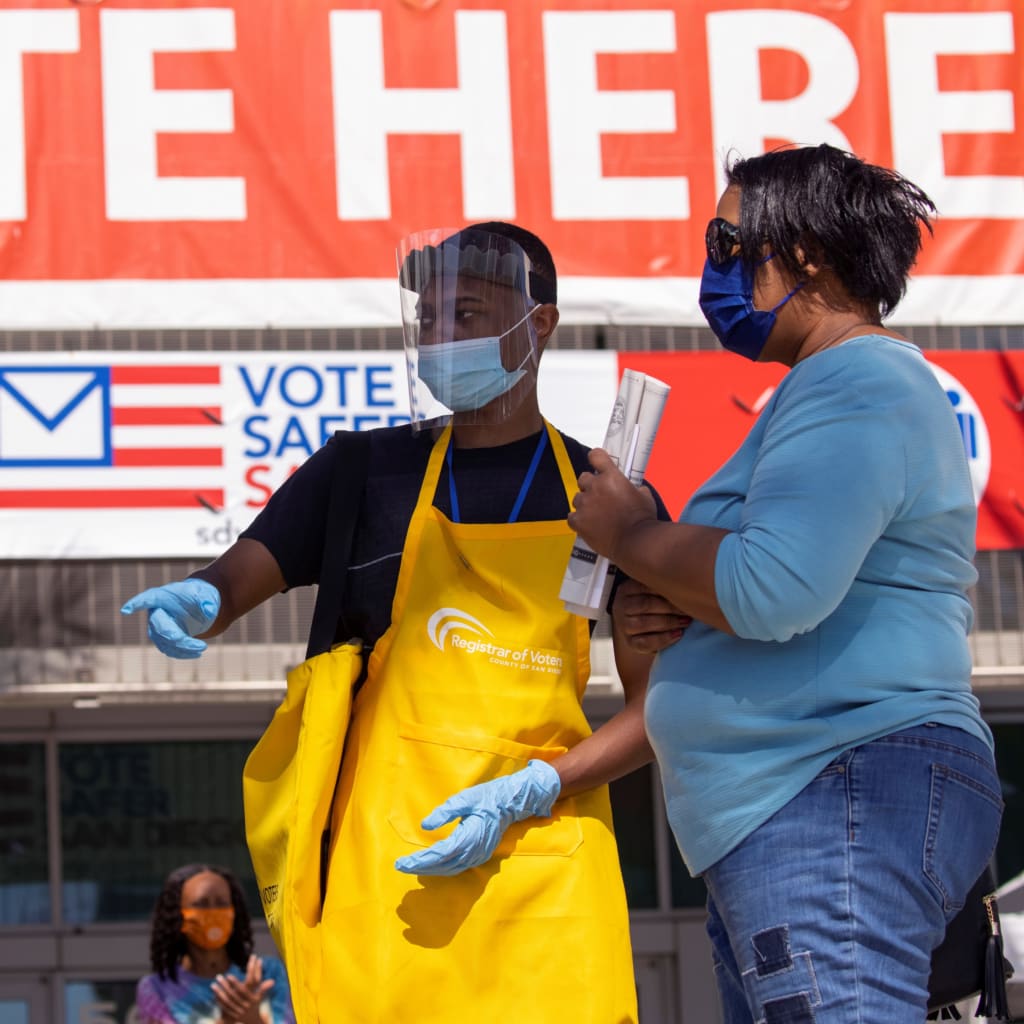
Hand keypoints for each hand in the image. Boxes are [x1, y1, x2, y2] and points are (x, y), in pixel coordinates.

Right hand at [120, 578, 219, 658]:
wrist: (199, 603)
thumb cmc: (199, 594)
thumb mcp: (205, 593)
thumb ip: (206, 600)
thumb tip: (209, 611)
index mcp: (161, 596)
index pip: (146, 599)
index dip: (136, 604)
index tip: (126, 610)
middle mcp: (156, 612)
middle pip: (160, 628)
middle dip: (178, 639)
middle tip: (201, 646)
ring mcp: (157, 626)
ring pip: (164, 642)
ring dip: (182, 649)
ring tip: (202, 648)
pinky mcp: (163, 638)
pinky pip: (168, 649)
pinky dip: (182, 653)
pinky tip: (196, 653)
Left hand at [212, 955, 273, 1023]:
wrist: (250, 1022)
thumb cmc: (255, 1006)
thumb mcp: (259, 998)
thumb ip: (264, 989)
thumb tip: (273, 981)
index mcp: (250, 1000)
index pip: (242, 991)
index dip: (235, 983)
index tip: (228, 975)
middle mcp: (243, 1006)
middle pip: (232, 995)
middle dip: (225, 986)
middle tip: (218, 977)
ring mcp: (236, 1011)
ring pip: (226, 1001)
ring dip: (219, 993)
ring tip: (212, 984)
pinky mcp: (230, 1014)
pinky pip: (223, 1006)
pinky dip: (218, 1000)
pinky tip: (213, 993)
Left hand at [394, 759, 560, 876]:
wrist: (510, 803)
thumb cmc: (487, 797)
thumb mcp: (465, 798)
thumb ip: (445, 812)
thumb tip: (425, 826)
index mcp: (470, 836)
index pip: (440, 853)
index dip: (420, 860)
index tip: (402, 862)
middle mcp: (474, 851)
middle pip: (443, 865)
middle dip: (420, 867)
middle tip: (400, 866)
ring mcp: (478, 856)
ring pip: (450, 869)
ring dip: (431, 870)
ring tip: (412, 867)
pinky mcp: (480, 856)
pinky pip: (458, 867)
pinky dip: (443, 868)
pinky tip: (432, 865)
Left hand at [567, 448, 657, 561]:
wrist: (636, 542)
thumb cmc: (643, 520)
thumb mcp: (645, 497)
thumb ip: (635, 488)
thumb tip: (636, 490)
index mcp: (612, 477)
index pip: (596, 456)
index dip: (595, 458)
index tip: (596, 462)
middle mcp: (596, 487)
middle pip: (583, 478)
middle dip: (590, 486)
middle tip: (600, 497)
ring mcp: (585, 504)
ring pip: (577, 498)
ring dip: (584, 504)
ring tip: (596, 515)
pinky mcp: (578, 521)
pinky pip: (571, 517)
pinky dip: (578, 520)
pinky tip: (588, 525)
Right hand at [613, 578, 691, 653]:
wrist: (643, 630)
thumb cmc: (654, 606)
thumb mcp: (654, 592)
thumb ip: (663, 586)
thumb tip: (685, 581)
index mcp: (626, 589)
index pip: (644, 585)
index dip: (665, 588)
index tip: (685, 590)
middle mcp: (621, 606)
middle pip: (645, 604)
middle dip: (670, 607)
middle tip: (688, 608)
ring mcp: (623, 625)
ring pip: (643, 623)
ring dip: (668, 623)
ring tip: (685, 622)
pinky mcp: (630, 643)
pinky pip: (645, 643)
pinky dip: (664, 639)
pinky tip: (677, 634)